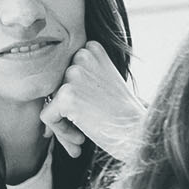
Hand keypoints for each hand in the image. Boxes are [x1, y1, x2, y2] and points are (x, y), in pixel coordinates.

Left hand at [40, 41, 142, 160]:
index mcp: (92, 49)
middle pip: (54, 85)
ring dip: (62, 123)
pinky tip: (80, 139)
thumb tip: (47, 88)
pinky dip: (60, 132)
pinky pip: (47, 116)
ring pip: (49, 101)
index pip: (63, 70)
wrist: (141, 135)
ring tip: (82, 138)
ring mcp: (74, 75)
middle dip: (65, 111)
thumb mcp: (106, 83)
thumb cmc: (125, 115)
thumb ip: (81, 75)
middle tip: (82, 130)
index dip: (71, 95)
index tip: (87, 111)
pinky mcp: (66, 95)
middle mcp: (82, 56)